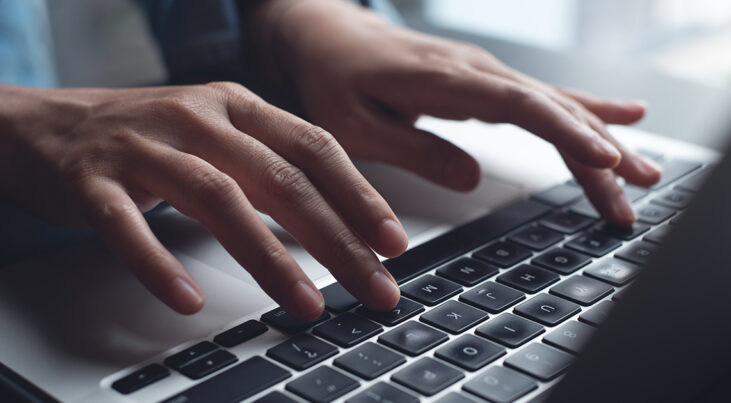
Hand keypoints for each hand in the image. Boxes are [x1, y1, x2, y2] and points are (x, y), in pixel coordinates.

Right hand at [0, 83, 405, 318]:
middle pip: (281, 179)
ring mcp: (144, 146)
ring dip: (268, 257)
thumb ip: (271, 167)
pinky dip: (160, 264)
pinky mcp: (93, 181)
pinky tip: (188, 299)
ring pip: (218, 199)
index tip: (392, 242)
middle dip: (335, 239)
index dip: (358, 195)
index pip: (314, 148)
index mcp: (237, 105)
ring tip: (306, 304)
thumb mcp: (219, 134)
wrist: (47, 125)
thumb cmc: (149, 136)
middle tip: (374, 286)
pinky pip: (128, 226)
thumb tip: (339, 222)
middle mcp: (198, 117)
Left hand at [255, 0, 661, 225]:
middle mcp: (475, 71)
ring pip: (556, 106)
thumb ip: (413, 151)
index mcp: (444, 81)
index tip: (605, 161)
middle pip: (551, 110)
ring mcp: (485, 74)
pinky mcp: (485, 82)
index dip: (566, 132)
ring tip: (644, 171)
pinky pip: (543, 99)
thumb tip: (472, 176)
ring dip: (601, 138)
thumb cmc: (334, 80)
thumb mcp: (355, 126)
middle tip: (639, 190)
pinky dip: (584, 111)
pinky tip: (622, 118)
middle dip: (599, 151)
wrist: (328, 39)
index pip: (519, 106)